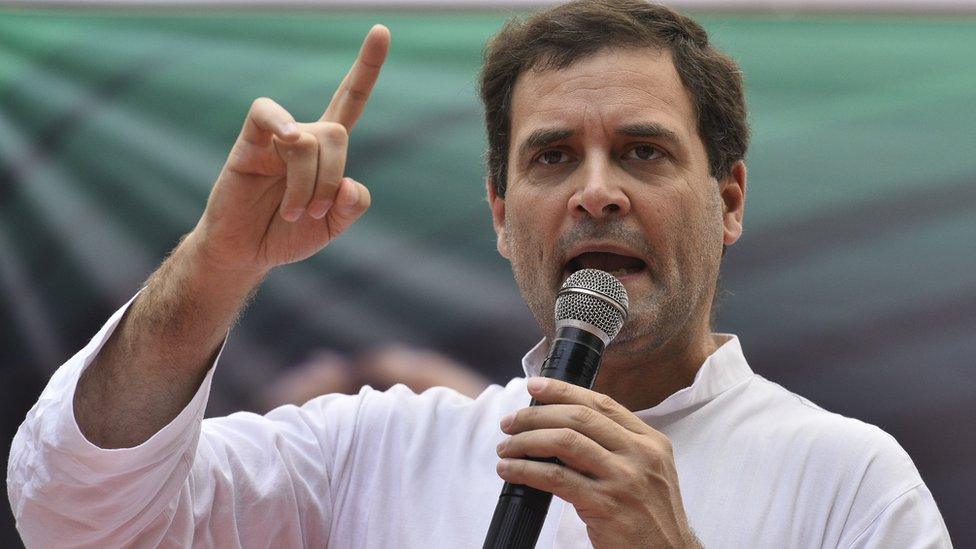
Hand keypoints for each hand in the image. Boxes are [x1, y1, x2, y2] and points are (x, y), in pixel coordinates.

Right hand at [188, 24, 390, 275]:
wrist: (247, 253)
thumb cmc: (289, 234)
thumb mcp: (332, 226)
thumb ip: (351, 206)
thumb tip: (350, 183)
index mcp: (327, 151)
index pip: (350, 100)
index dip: (366, 69)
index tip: (381, 30)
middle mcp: (304, 135)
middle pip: (338, 132)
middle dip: (333, 177)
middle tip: (316, 211)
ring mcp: (277, 137)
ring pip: (310, 139)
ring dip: (308, 184)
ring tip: (296, 213)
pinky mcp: (248, 143)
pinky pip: (267, 113)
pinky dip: (283, 123)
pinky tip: (288, 140)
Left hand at [496, 378, 700, 548]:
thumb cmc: (650, 515)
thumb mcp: (647, 471)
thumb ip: (618, 446)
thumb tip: (565, 425)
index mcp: (650, 440)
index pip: (601, 403)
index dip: (563, 391)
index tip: (535, 386)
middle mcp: (640, 454)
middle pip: (579, 418)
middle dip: (536, 415)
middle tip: (510, 423)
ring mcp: (624, 479)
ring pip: (564, 442)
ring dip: (526, 441)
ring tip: (506, 448)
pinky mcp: (606, 505)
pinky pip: (555, 478)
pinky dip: (526, 471)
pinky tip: (510, 471)